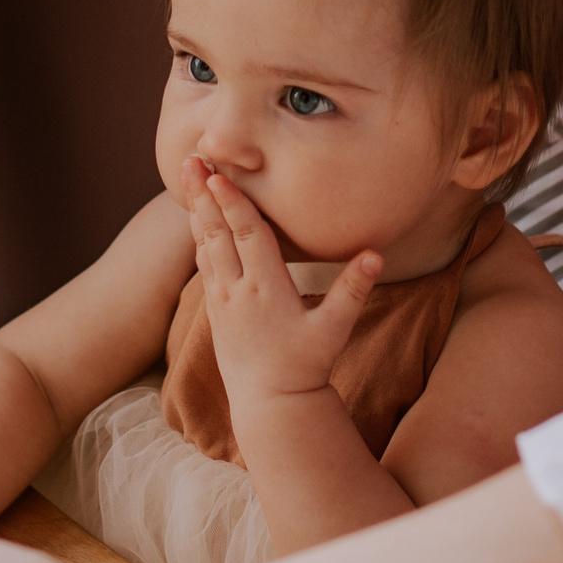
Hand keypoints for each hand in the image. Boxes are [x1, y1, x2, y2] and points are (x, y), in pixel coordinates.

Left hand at [182, 159, 379, 409]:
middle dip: (203, 194)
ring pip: (205, 245)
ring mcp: (222, 300)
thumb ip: (353, 290)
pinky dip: (199, 234)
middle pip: (216, 232)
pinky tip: (196, 216)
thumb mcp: (334, 330)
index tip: (218, 175)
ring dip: (196, 209)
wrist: (271, 404)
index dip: (232, 203)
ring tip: (188, 175)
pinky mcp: (215, 310)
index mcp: (266, 289)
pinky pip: (204, 263)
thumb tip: (375, 256)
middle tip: (190, 158)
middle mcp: (237, 291)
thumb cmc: (306, 366)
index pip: (247, 236)